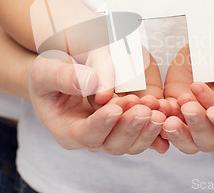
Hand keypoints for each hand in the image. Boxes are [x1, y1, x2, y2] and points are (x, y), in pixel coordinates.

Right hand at [28, 51, 169, 153]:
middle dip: (129, 127)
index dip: (101, 123)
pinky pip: (144, 133)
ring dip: (147, 129)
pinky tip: (166, 114)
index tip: (114, 107)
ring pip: (132, 142)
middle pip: (113, 143)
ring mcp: (110, 135)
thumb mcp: (46, 70)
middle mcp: (91, 138)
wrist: (63, 74)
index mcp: (67, 130)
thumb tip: (92, 84)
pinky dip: (156, 127)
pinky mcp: (127, 127)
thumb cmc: (49, 74)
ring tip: (158, 110)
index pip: (86, 133)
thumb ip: (64, 76)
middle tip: (144, 109)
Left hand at [162, 50, 213, 152]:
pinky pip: (173, 127)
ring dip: (178, 129)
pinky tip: (158, 108)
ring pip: (189, 141)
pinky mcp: (185, 120)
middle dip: (198, 124)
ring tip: (168, 113)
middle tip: (187, 104)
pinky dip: (164, 119)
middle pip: (211, 140)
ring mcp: (205, 129)